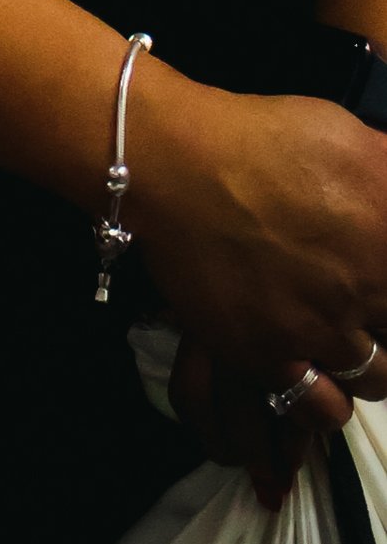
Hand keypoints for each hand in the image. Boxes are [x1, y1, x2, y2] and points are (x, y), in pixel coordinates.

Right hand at [131, 70, 386, 476]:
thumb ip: (385, 170)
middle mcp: (366, 291)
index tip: (379, 296)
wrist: (178, 163)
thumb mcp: (347, 136)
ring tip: (347, 343)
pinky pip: (319, 407)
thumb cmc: (262, 139)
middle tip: (368, 312)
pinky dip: (326, 401)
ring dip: (371, 366)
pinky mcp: (271, 357)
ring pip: (377, 379)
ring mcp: (321, 330)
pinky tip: (318, 378)